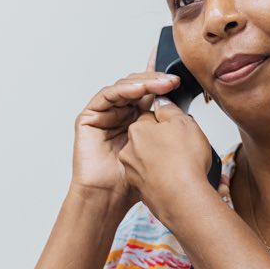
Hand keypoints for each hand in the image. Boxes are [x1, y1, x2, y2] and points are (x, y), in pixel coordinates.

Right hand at [71, 45, 179, 209]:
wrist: (109, 198)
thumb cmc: (130, 181)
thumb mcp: (158, 150)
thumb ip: (166, 128)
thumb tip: (180, 108)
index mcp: (137, 120)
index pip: (149, 93)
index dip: (160, 79)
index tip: (178, 71)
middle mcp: (120, 114)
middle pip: (138, 87)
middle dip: (156, 80)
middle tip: (174, 80)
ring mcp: (104, 114)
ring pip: (124, 88)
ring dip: (144, 83)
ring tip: (162, 84)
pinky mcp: (89, 116)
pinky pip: (107, 95)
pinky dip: (124, 90)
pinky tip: (139, 90)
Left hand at [116, 96, 213, 222]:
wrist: (183, 200)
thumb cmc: (184, 163)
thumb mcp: (183, 122)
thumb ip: (169, 109)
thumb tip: (162, 103)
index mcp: (137, 131)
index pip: (149, 118)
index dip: (166, 122)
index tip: (177, 128)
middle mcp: (130, 152)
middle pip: (147, 139)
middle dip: (162, 142)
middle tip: (181, 147)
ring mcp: (134, 173)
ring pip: (150, 160)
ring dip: (163, 160)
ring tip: (182, 166)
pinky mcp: (141, 191)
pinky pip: (153, 179)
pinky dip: (164, 178)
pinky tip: (177, 180)